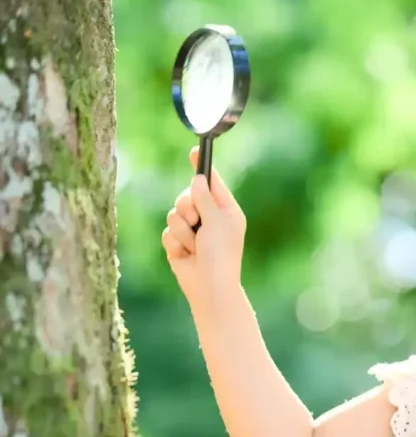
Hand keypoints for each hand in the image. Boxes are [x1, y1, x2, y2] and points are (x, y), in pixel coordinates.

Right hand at [162, 146, 246, 309]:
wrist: (209, 286)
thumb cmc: (220, 254)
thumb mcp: (216, 221)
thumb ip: (205, 198)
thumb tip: (198, 179)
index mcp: (226, 211)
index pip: (213, 183)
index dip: (202, 169)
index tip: (194, 151)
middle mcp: (210, 219)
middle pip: (187, 195)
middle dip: (187, 206)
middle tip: (195, 220)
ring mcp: (194, 231)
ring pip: (174, 213)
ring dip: (183, 229)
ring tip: (194, 244)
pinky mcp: (179, 243)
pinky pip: (168, 231)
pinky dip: (175, 242)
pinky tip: (186, 254)